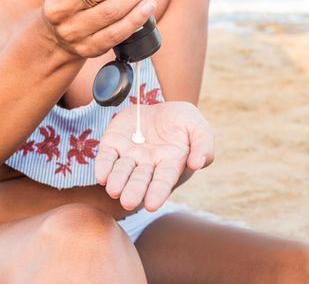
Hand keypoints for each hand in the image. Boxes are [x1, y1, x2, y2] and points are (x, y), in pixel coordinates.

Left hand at [95, 102, 214, 210]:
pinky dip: (103, 166)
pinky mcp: (113, 144)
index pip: (164, 181)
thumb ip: (203, 146)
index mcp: (171, 165)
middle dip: (134, 191)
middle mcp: (148, 165)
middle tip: (128, 201)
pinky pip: (106, 157)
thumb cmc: (185, 122)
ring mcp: (129, 156)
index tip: (152, 204)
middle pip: (140, 180)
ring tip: (114, 190)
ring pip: (121, 171)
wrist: (162, 107)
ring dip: (117, 181)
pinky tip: (101, 176)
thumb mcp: (200, 129)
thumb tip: (197, 164)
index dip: (158, 192)